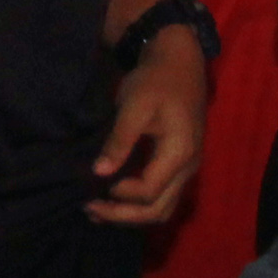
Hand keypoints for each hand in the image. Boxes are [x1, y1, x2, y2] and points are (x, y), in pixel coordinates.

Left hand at [89, 31, 209, 227]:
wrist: (179, 62)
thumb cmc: (156, 81)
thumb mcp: (134, 106)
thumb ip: (119, 141)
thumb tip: (99, 172)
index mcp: (179, 153)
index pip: (148, 192)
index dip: (119, 194)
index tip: (94, 182)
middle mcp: (188, 168)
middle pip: (157, 210)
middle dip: (122, 215)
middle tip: (89, 209)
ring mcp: (186, 168)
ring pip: (162, 208)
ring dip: (130, 214)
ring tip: (98, 210)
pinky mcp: (180, 164)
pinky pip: (162, 195)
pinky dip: (138, 203)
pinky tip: (113, 198)